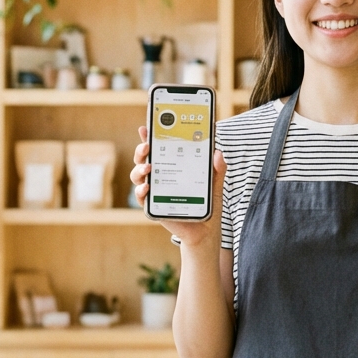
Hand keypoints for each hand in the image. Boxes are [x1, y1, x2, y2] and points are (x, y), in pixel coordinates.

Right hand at [130, 126, 225, 247]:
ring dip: (139, 170)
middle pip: (144, 159)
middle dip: (141, 151)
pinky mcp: (154, 206)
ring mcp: (156, 191)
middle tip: (147, 146)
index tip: (147, 127)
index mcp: (173, 167)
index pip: (159, 148)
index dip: (150, 137)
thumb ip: (218, 169)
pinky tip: (146, 188)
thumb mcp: (215, 184)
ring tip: (148, 167)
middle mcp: (161, 177)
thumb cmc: (208, 204)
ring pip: (138, 176)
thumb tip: (218, 153)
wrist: (206, 230)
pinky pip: (142, 198)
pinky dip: (141, 192)